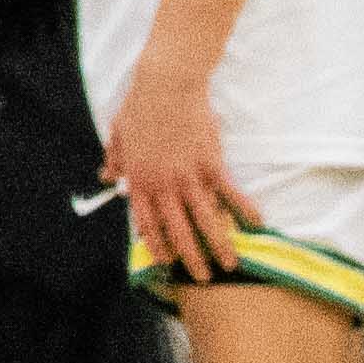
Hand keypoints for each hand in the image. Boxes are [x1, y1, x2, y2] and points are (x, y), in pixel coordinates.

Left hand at [102, 60, 235, 281]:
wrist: (166, 86)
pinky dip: (243, 210)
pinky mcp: (212, 165)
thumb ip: (115, 160)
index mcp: (139, 180)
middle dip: (191, 257)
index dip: (157, 244)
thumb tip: (107, 177)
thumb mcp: (117, 134)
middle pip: (178, 230)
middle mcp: (164, 185)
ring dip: (220, 246)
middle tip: (203, 277)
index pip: (147, 222)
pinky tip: (256, 225)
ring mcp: (189, 177)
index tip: (166, 260)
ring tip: (232, 264)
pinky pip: (230, 193)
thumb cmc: (140, 107)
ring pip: (206, 220)